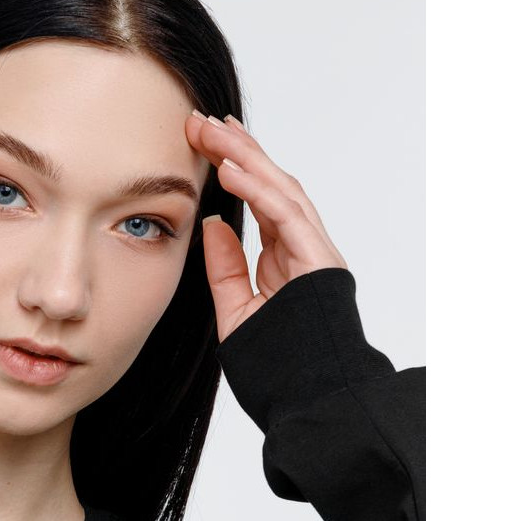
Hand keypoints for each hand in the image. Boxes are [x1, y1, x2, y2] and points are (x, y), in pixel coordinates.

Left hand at [184, 112, 347, 344]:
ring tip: (210, 131)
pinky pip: (287, 215)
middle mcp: (305, 247)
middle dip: (236, 149)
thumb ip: (226, 268)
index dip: (233, 168)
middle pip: (271, 184)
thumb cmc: (278, 364)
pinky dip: (257, 190)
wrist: (312, 399)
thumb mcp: (237, 310)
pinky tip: (230, 169)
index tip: (204, 143)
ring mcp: (316, 252)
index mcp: (287, 257)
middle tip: (201, 121)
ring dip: (244, 157)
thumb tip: (211, 223)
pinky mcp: (319, 261)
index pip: (259, 200)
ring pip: (281, 189)